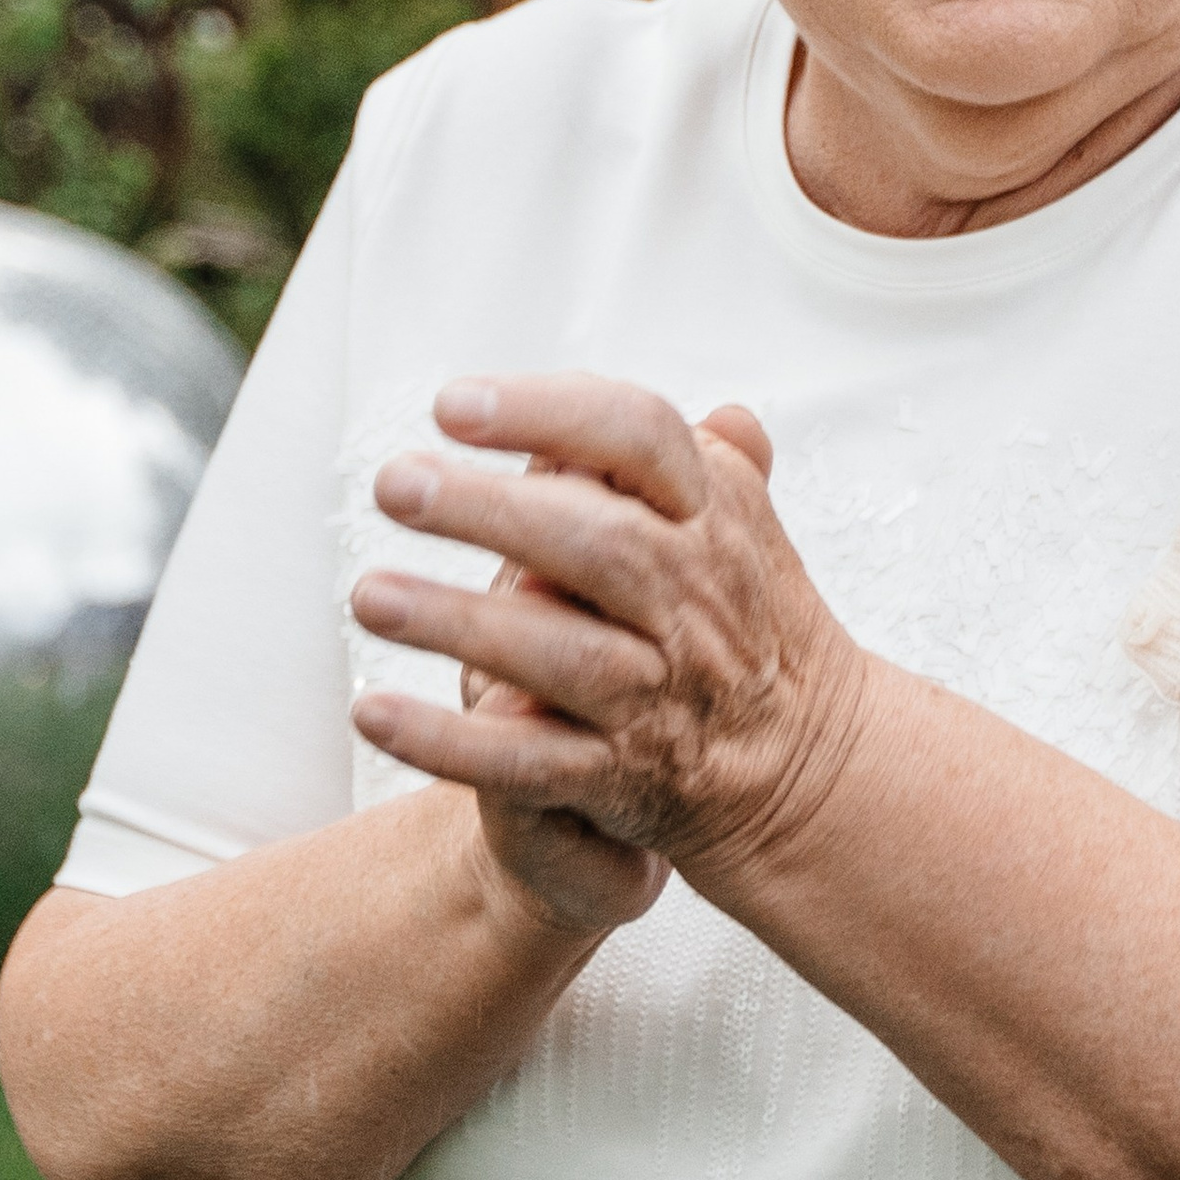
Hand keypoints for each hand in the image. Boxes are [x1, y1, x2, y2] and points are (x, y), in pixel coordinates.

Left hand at [348, 375, 872, 913]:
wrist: (808, 764)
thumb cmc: (744, 623)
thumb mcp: (745, 531)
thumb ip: (711, 464)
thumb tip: (724, 414)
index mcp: (713, 517)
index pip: (641, 438)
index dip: (549, 413)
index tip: (451, 404)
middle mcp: (691, 598)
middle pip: (594, 544)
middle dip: (488, 512)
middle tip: (394, 485)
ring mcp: (656, 690)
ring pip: (559, 655)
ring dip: (459, 624)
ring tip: (371, 595)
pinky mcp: (619, 775)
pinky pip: (527, 763)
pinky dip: (447, 742)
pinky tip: (374, 712)